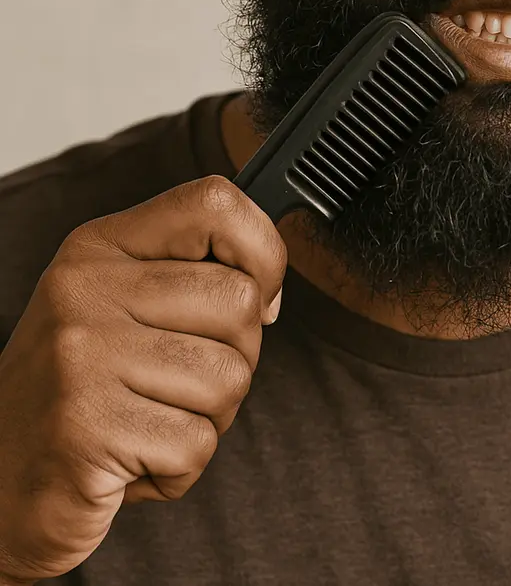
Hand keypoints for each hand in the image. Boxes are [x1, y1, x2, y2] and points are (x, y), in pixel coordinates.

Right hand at [0, 177, 286, 582]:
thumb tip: (269, 291)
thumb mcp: (120, 308)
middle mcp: (86, 291)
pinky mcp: (87, 428)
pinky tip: (133, 460)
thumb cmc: (79, 394)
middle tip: (181, 384)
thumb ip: (190, 279)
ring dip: (209, 419)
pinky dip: (181, 467)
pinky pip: (198, 443)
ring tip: (150, 423)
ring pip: (229, 377)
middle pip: (240, 301)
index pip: (214, 204)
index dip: (262, 250)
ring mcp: (82, 357)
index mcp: (99, 248)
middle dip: (237, 356)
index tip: (260, 294)